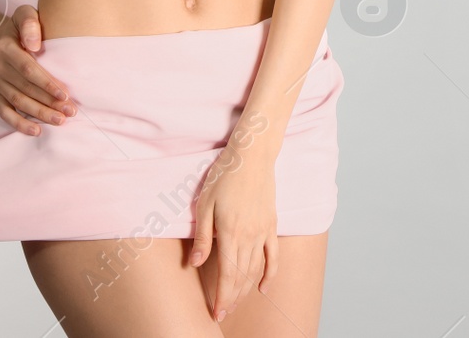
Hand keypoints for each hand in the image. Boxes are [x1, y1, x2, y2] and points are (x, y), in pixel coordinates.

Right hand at [0, 4, 75, 135]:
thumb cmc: (19, 26)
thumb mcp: (24, 14)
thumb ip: (30, 23)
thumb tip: (35, 44)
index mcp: (5, 48)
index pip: (28, 69)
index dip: (46, 83)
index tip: (65, 94)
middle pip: (25, 89)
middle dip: (49, 102)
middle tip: (71, 111)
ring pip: (18, 102)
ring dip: (39, 114)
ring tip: (60, 121)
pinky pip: (4, 112)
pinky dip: (19, 123)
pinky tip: (37, 131)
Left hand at [189, 114, 277, 321]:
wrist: (252, 156)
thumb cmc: (224, 176)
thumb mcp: (204, 205)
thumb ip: (202, 237)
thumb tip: (195, 263)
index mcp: (231, 232)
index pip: (227, 274)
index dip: (222, 296)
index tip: (216, 312)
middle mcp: (250, 236)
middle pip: (242, 276)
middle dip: (231, 298)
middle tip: (222, 312)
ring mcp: (263, 231)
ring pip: (256, 269)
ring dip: (245, 290)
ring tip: (235, 302)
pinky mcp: (272, 225)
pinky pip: (273, 255)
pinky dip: (270, 274)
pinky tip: (263, 288)